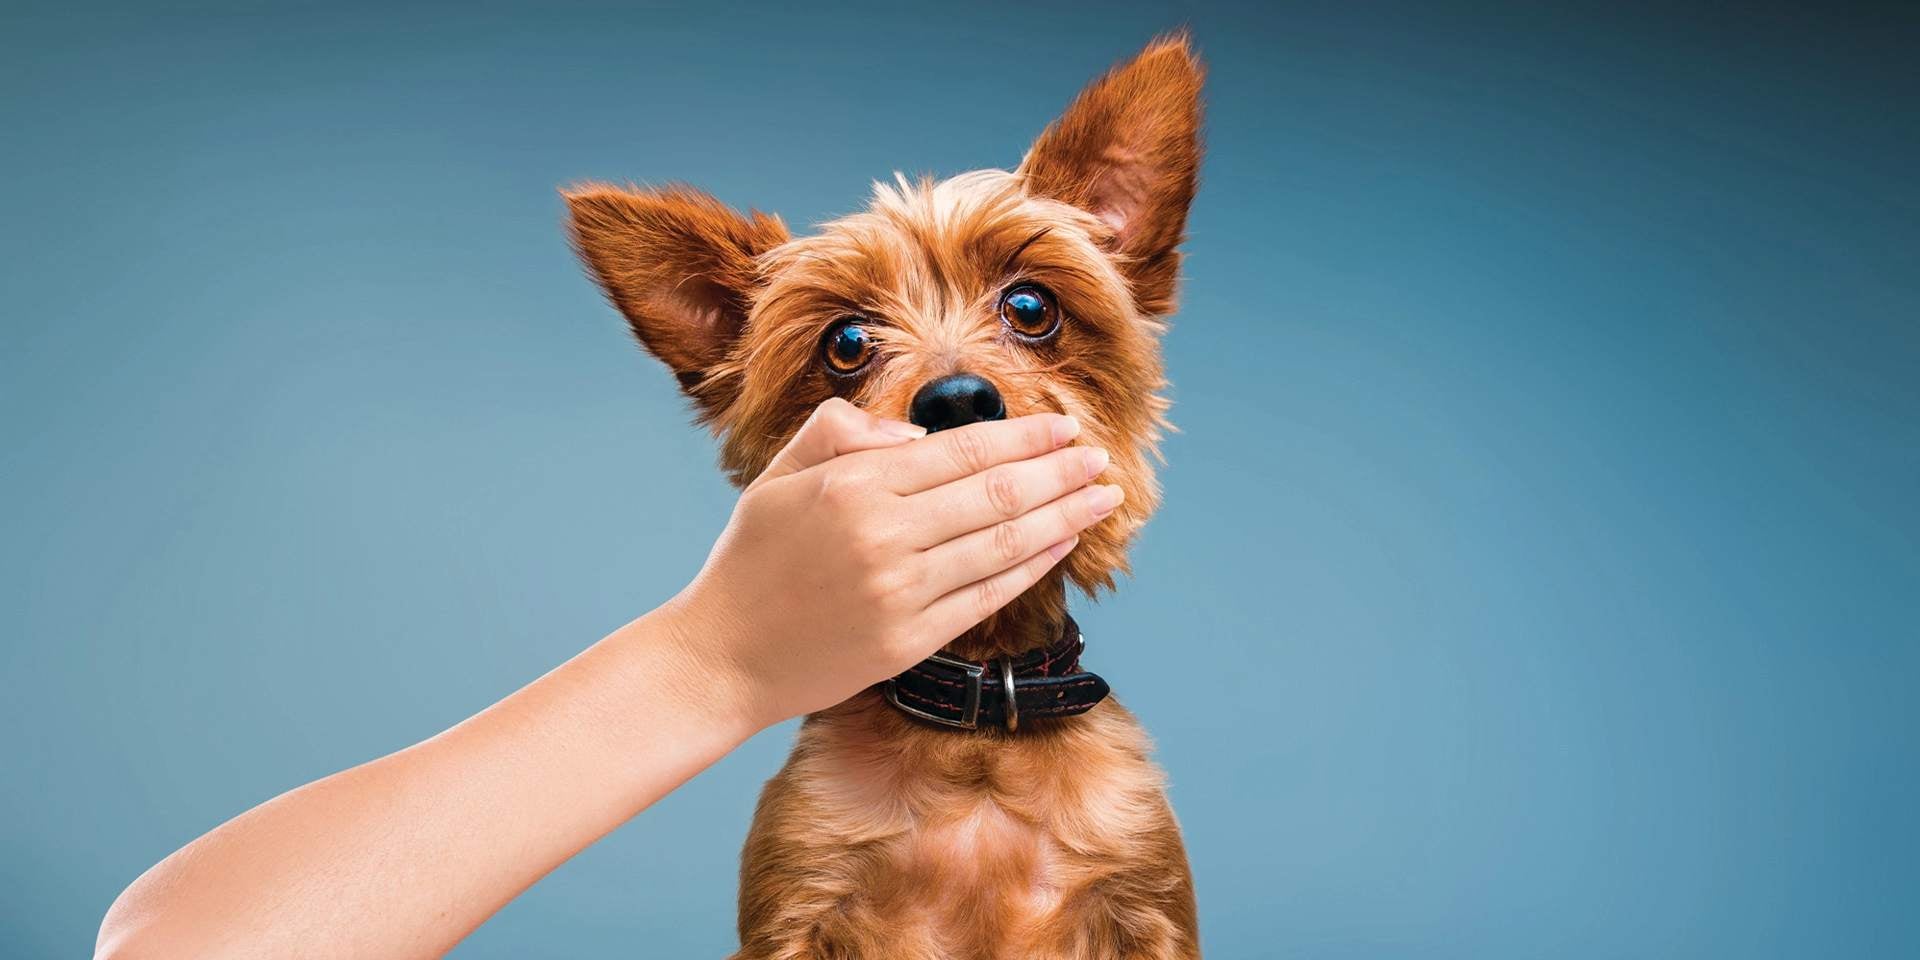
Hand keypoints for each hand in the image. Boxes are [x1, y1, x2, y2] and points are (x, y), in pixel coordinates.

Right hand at [662, 398, 1120, 728]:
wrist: (723, 657)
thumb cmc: (752, 560)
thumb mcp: (778, 475)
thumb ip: (842, 432)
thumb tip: (917, 435)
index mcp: (853, 484)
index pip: (962, 450)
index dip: (1024, 438)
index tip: (1064, 428)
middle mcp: (883, 534)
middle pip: (997, 493)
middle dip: (1060, 473)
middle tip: (1100, 458)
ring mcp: (900, 591)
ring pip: (1005, 544)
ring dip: (1064, 517)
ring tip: (1104, 497)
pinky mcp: (910, 640)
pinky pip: (988, 595)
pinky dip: (1033, 566)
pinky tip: (1062, 544)